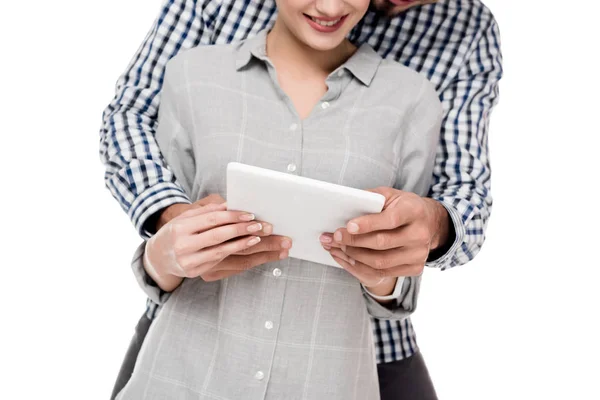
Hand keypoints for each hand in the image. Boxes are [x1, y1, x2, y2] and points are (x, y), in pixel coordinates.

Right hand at [148, 195, 291, 290]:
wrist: (157, 257)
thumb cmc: (177, 231)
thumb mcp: (186, 217)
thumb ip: (209, 211)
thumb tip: (233, 205)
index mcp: (181, 227)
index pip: (212, 221)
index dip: (233, 217)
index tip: (252, 215)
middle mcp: (185, 246)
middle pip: (221, 238)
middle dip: (246, 232)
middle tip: (266, 227)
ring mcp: (191, 262)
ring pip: (225, 254)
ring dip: (248, 247)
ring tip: (266, 240)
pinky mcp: (197, 273)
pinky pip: (224, 265)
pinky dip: (242, 258)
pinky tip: (256, 253)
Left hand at [320, 187, 449, 295]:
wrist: (430, 223)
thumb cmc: (404, 206)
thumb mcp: (391, 195)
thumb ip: (371, 198)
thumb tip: (346, 205)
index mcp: (414, 211)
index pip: (390, 220)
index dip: (367, 224)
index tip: (348, 226)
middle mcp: (420, 234)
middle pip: (382, 243)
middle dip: (353, 242)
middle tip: (334, 237)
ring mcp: (419, 254)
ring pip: (380, 262)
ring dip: (354, 256)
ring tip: (337, 248)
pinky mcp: (415, 268)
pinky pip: (384, 273)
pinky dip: (362, 267)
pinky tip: (348, 258)